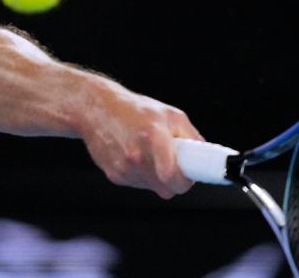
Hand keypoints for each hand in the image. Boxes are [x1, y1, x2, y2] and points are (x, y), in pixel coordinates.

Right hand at [80, 87, 202, 198]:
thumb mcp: (169, 114)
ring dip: (156, 177)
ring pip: (153, 187)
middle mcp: (137, 155)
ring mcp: (123, 167)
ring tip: (149, 154)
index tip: (189, 177)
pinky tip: (134, 156)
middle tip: (174, 167)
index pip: (174, 177)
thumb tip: (203, 154)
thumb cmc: (133, 109)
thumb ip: (190, 135)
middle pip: (167, 189)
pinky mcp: (113, 175)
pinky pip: (137, 184)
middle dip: (174, 181)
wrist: (95, 109)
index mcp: (154, 137)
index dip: (185, 181)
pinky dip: (141, 174)